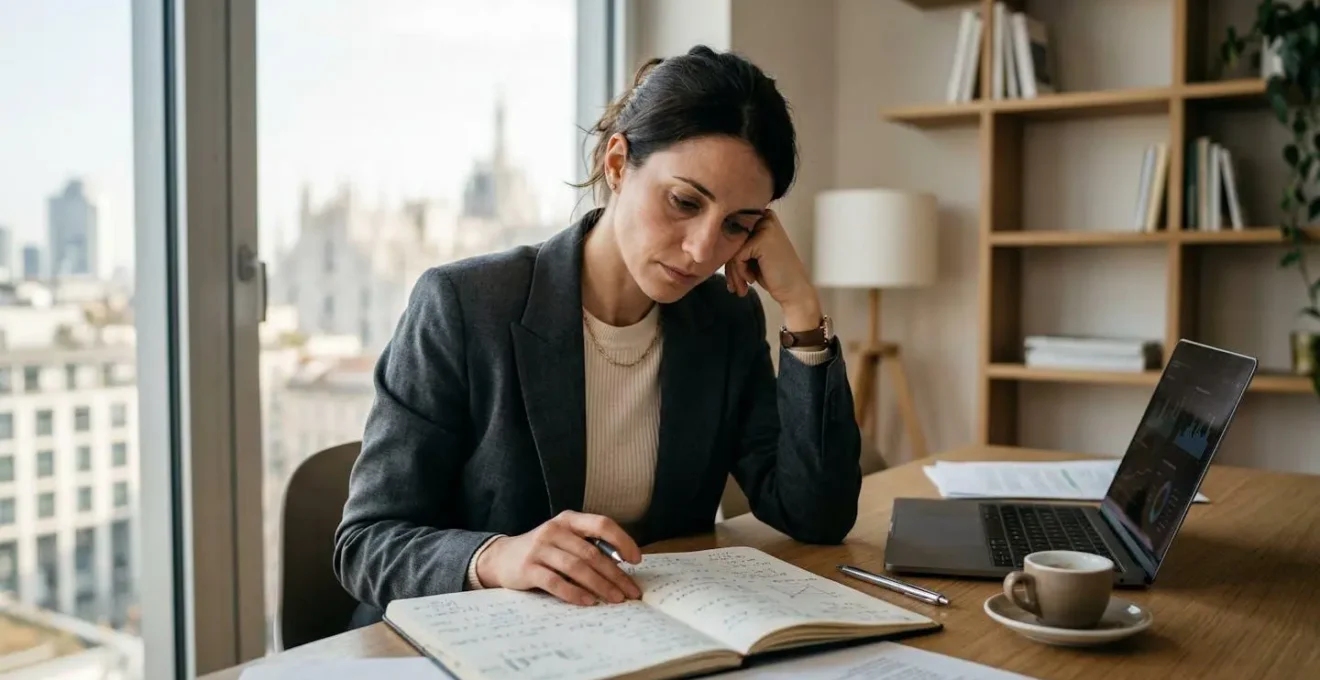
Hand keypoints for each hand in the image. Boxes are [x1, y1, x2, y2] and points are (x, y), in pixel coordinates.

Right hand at [475, 511, 642, 605]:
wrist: (501, 558)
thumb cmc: (543, 551)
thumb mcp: (565, 539)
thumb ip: (588, 546)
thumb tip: (621, 567)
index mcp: (569, 519)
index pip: (602, 524)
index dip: (622, 541)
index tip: (636, 560)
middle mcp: (555, 530)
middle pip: (592, 553)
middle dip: (615, 575)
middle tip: (631, 592)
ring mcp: (540, 548)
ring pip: (577, 568)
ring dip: (600, 585)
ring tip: (615, 599)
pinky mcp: (528, 568)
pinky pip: (556, 582)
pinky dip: (574, 593)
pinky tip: (588, 602)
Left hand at [725, 209, 823, 330]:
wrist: (794, 290)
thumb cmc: (774, 274)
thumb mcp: (753, 255)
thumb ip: (739, 243)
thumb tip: (711, 240)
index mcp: (764, 218)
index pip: (733, 232)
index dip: (729, 255)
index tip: (733, 276)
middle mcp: (765, 218)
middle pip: (731, 239)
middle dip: (730, 266)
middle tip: (735, 285)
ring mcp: (765, 227)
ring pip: (732, 249)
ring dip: (733, 272)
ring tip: (739, 287)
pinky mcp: (761, 240)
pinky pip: (737, 256)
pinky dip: (740, 272)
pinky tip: (751, 280)